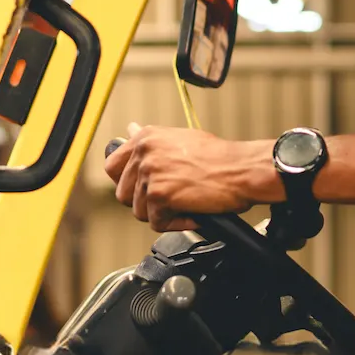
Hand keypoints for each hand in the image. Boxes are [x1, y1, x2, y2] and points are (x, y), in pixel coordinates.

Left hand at [104, 123, 274, 230]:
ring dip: (162, 214)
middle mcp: (144, 152)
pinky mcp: (159, 195)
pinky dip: (175, 224)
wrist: (242, 169)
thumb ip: (152, 141)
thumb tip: (130, 130)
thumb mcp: (180, 138)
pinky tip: (192, 213)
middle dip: (145, 202)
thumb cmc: (220, 157)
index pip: (112, 165)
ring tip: (185, 205)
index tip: (140, 188)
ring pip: (139, 211)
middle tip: (169, 200)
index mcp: (146, 137)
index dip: (125, 182)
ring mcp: (150, 173)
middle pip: (123, 193)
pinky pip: (157, 222)